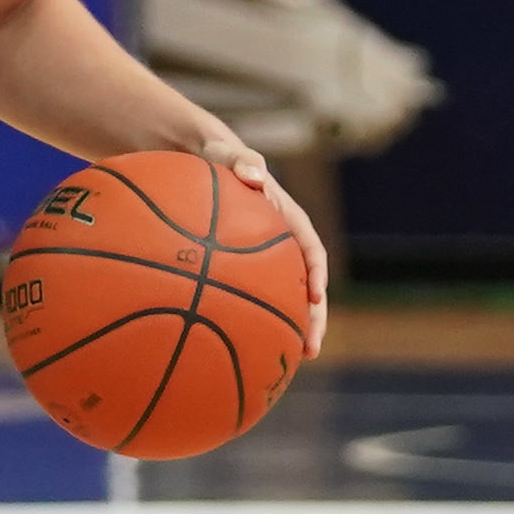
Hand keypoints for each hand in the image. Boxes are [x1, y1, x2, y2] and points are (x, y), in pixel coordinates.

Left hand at [206, 132, 330, 352]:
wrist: (198, 160)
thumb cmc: (215, 156)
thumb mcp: (226, 152)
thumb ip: (241, 160)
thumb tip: (255, 176)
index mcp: (286, 218)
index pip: (310, 248)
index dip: (316, 273)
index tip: (315, 296)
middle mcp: (281, 243)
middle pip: (305, 285)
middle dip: (312, 318)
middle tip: (311, 349)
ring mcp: (263, 260)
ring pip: (283, 298)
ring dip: (289, 328)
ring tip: (289, 361)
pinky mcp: (242, 270)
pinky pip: (251, 297)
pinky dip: (250, 321)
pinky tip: (237, 349)